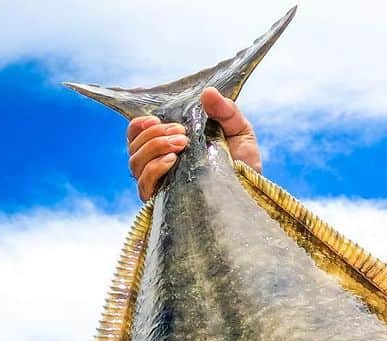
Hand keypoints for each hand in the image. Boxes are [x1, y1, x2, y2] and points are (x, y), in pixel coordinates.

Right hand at [126, 89, 262, 200]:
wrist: (253, 193)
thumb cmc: (243, 162)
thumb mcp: (238, 130)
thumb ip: (224, 110)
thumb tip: (207, 93)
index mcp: (170, 140)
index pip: (140, 128)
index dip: (138, 120)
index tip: (151, 112)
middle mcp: (159, 159)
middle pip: (134, 143)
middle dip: (153, 132)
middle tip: (180, 132)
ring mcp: (160, 181)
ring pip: (135, 161)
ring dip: (154, 146)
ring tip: (181, 144)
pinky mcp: (163, 201)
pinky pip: (143, 184)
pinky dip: (153, 168)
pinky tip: (171, 160)